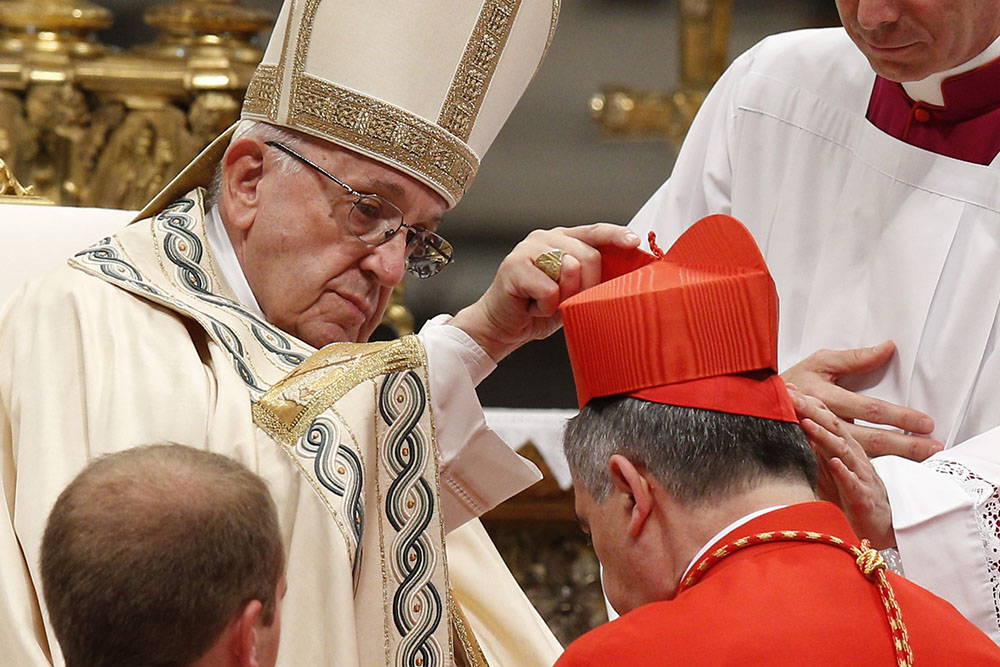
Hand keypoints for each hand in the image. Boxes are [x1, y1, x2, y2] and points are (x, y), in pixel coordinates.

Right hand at [450, 223, 639, 361]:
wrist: (502, 327)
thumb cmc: (537, 309)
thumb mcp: (573, 293)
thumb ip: (591, 279)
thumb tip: (621, 278)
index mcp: (562, 240)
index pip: (594, 232)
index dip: (616, 235)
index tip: (634, 242)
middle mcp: (545, 238)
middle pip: (587, 256)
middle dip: (586, 286)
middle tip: (567, 301)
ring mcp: (528, 249)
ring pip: (569, 270)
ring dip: (564, 297)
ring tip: (547, 302)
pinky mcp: (514, 266)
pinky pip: (549, 290)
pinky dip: (545, 306)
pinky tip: (532, 306)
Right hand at [781, 341, 941, 460]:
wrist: (758, 404)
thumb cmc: (794, 380)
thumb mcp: (820, 362)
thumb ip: (855, 358)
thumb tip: (888, 348)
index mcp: (824, 396)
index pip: (868, 409)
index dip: (898, 417)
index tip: (925, 422)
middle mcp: (822, 421)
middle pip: (869, 438)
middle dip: (904, 444)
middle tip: (932, 447)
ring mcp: (817, 441)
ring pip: (860, 454)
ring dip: (894, 459)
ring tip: (921, 460)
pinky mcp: (814, 455)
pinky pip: (844, 464)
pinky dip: (869, 470)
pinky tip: (888, 475)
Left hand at [789, 386, 895, 549]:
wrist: (878, 528)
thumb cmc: (848, 497)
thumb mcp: (825, 468)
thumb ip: (810, 448)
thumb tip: (788, 427)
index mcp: (842, 446)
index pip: (825, 418)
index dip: (807, 403)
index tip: (787, 388)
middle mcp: (852, 456)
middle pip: (833, 427)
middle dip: (812, 410)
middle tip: (793, 395)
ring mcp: (859, 475)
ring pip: (842, 451)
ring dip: (824, 436)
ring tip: (807, 423)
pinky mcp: (863, 498)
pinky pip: (853, 484)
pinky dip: (844, 472)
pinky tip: (834, 463)